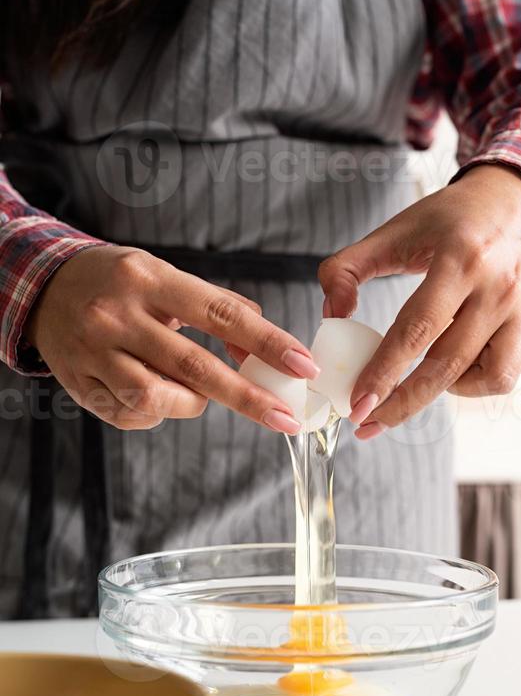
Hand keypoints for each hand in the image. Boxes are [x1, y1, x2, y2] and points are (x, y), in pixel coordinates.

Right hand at [25, 245, 317, 431]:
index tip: (301, 364)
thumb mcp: (165, 277)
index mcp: (150, 280)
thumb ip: (216, 306)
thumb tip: (262, 344)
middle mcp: (119, 315)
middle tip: (286, 417)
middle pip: (195, 366)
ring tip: (193, 392)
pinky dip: (156, 413)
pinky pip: (131, 414)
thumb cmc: (119, 284)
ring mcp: (95, 352)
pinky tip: (154, 393)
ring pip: (157, 397)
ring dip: (191, 403)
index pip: (220, 314)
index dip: (266, 342)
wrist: (44, 289)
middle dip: (248, 397)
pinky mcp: (80, 384)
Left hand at [319, 165, 520, 437]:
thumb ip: (347, 268)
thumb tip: (331, 317)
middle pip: (447, 365)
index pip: (417, 329)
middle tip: (366, 423)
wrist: (519, 201)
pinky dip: (474, 382)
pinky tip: (453, 367)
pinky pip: (505, 374)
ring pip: (487, 379)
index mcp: (460, 258)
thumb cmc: (450, 220)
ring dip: (444, 392)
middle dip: (402, 403)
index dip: (384, 372)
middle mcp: (499, 287)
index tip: (356, 403)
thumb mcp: (394, 230)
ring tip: (418, 381)